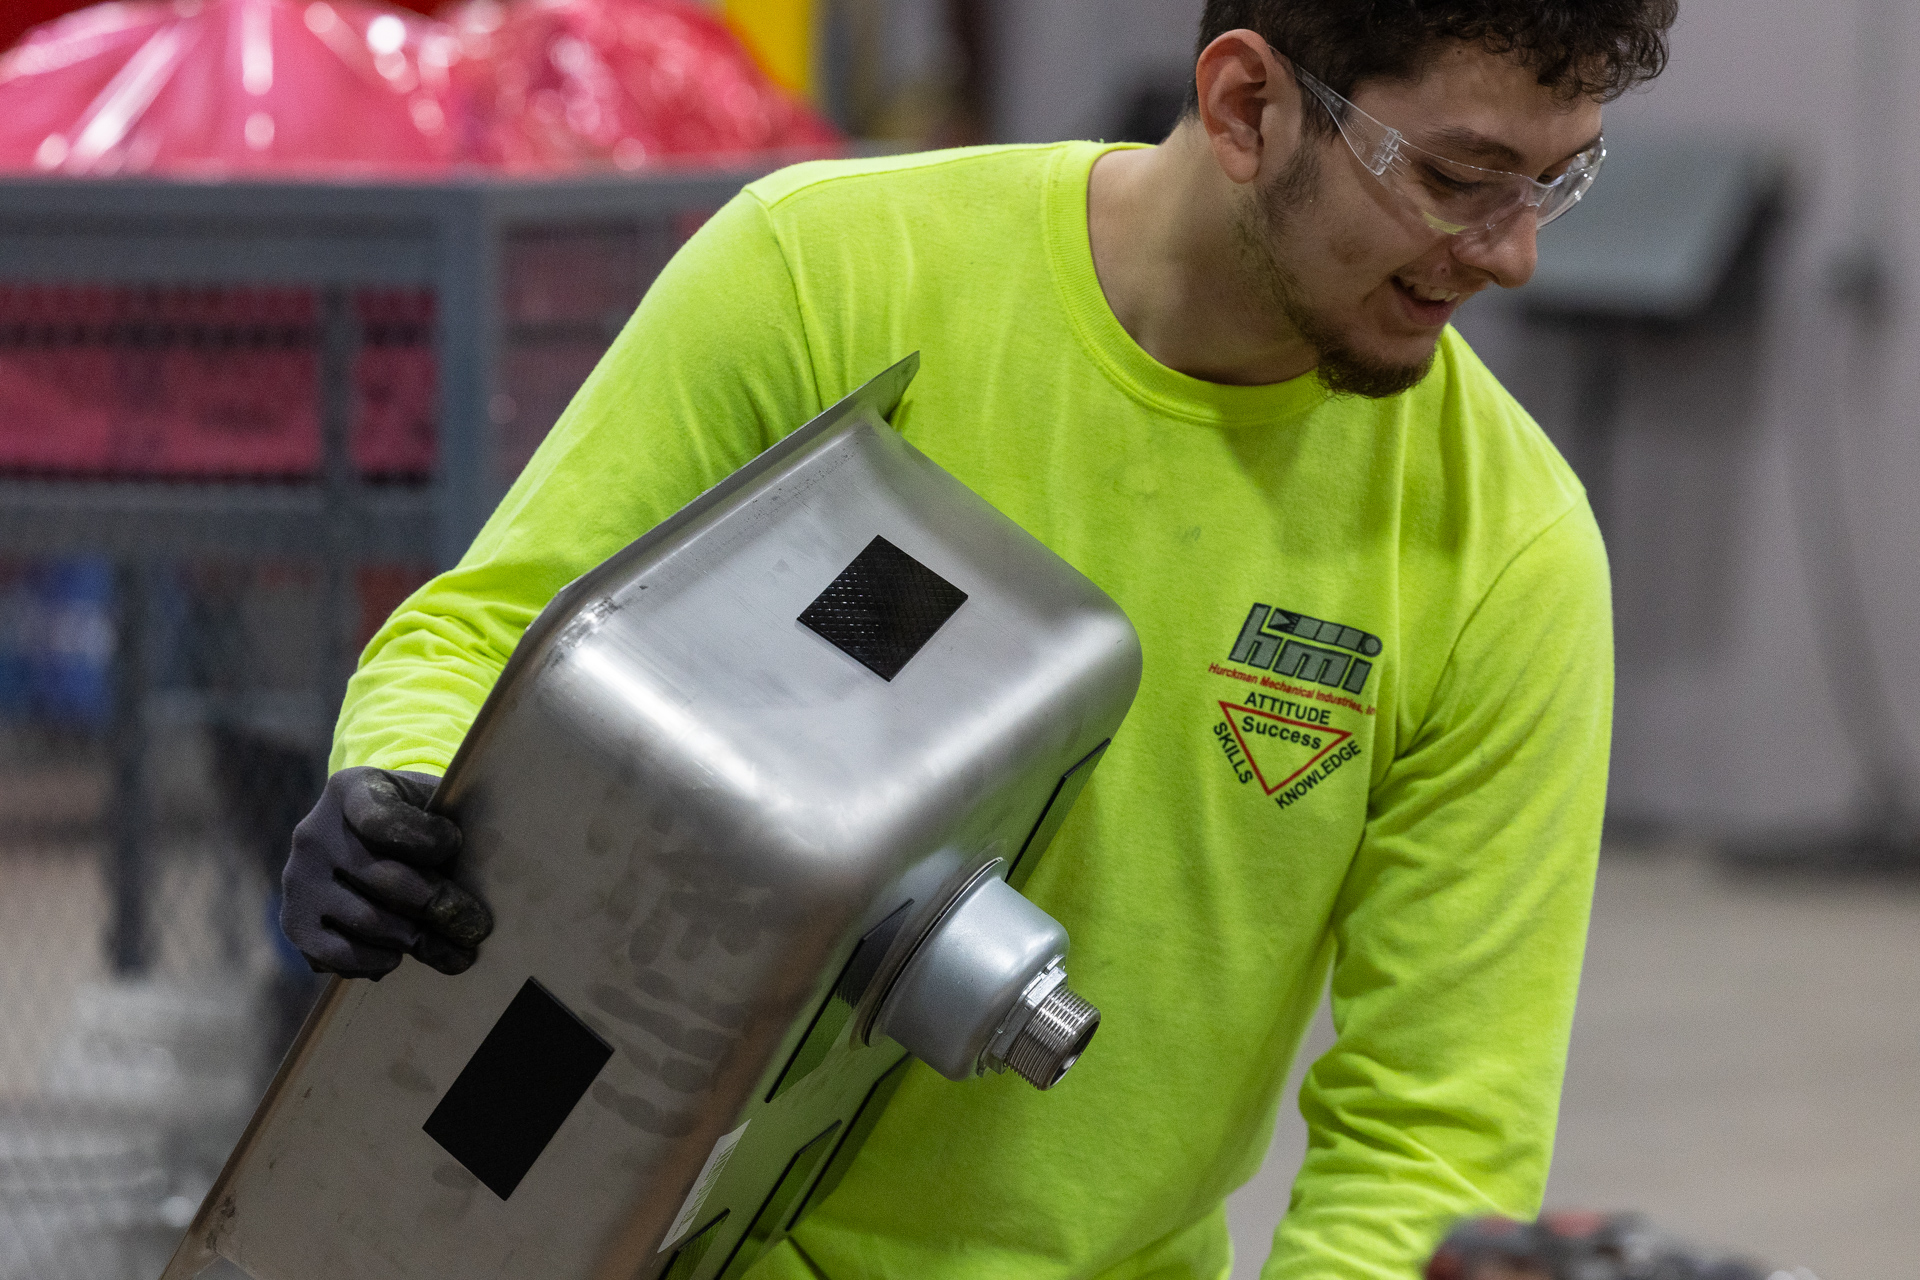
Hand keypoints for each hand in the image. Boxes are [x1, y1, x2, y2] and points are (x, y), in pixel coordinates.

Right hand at [280, 767, 493, 980]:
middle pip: (384, 880)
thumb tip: (482, 876)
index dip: (425, 838)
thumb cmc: (410, 817)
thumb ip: (448, 825)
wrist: (358, 834)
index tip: (455, 845)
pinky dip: (373, 961)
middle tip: (476, 927)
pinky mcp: (294, 920)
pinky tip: (399, 958)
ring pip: (367, 921)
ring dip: (417, 941)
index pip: (383, 819)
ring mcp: (299, 879)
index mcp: (350, 791)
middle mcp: (314, 833)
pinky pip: (335, 954)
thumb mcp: (429, 800)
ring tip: (454, 952)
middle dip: (440, 906)